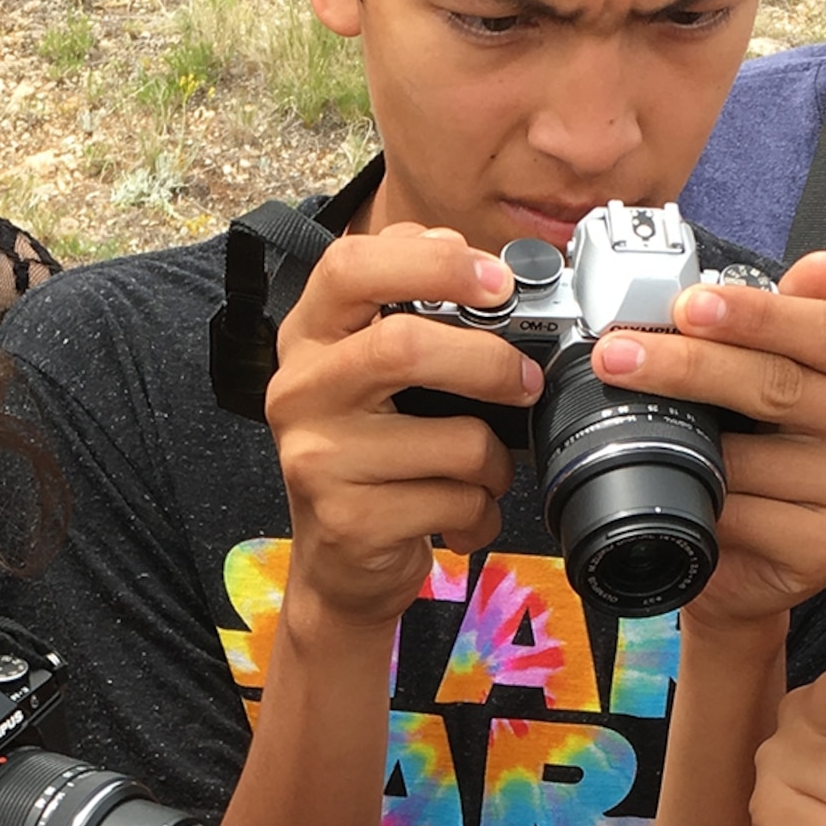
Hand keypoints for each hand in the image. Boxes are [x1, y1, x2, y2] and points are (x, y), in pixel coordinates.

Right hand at [262, 226, 542, 629]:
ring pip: (455, 439)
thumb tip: (487, 274)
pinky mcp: (350, 521)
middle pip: (401, 346)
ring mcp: (317, 459)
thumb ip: (414, 315)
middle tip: (526, 380)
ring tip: (481, 472)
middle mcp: (300, 390)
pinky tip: (459, 517)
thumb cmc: (371, 457)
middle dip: (489, 362)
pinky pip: (456, 501)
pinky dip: (481, 512)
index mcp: (309, 337)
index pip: (350, 266)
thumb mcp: (373, 376)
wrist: (338, 564)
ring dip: (495, 460)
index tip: (497, 281)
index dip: (433, 261)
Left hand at [592, 250, 825, 631]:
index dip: (753, 314)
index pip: (824, 328)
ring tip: (631, 429)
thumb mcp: (777, 378)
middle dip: (688, 366)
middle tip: (619, 356)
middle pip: (780, 385)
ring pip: (755, 456)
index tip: (686, 306)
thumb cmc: (764, 457)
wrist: (753, 562)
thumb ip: (793, 320)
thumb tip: (825, 266)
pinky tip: (674, 489)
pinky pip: (751, 517)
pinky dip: (703, 502)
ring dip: (682, 443)